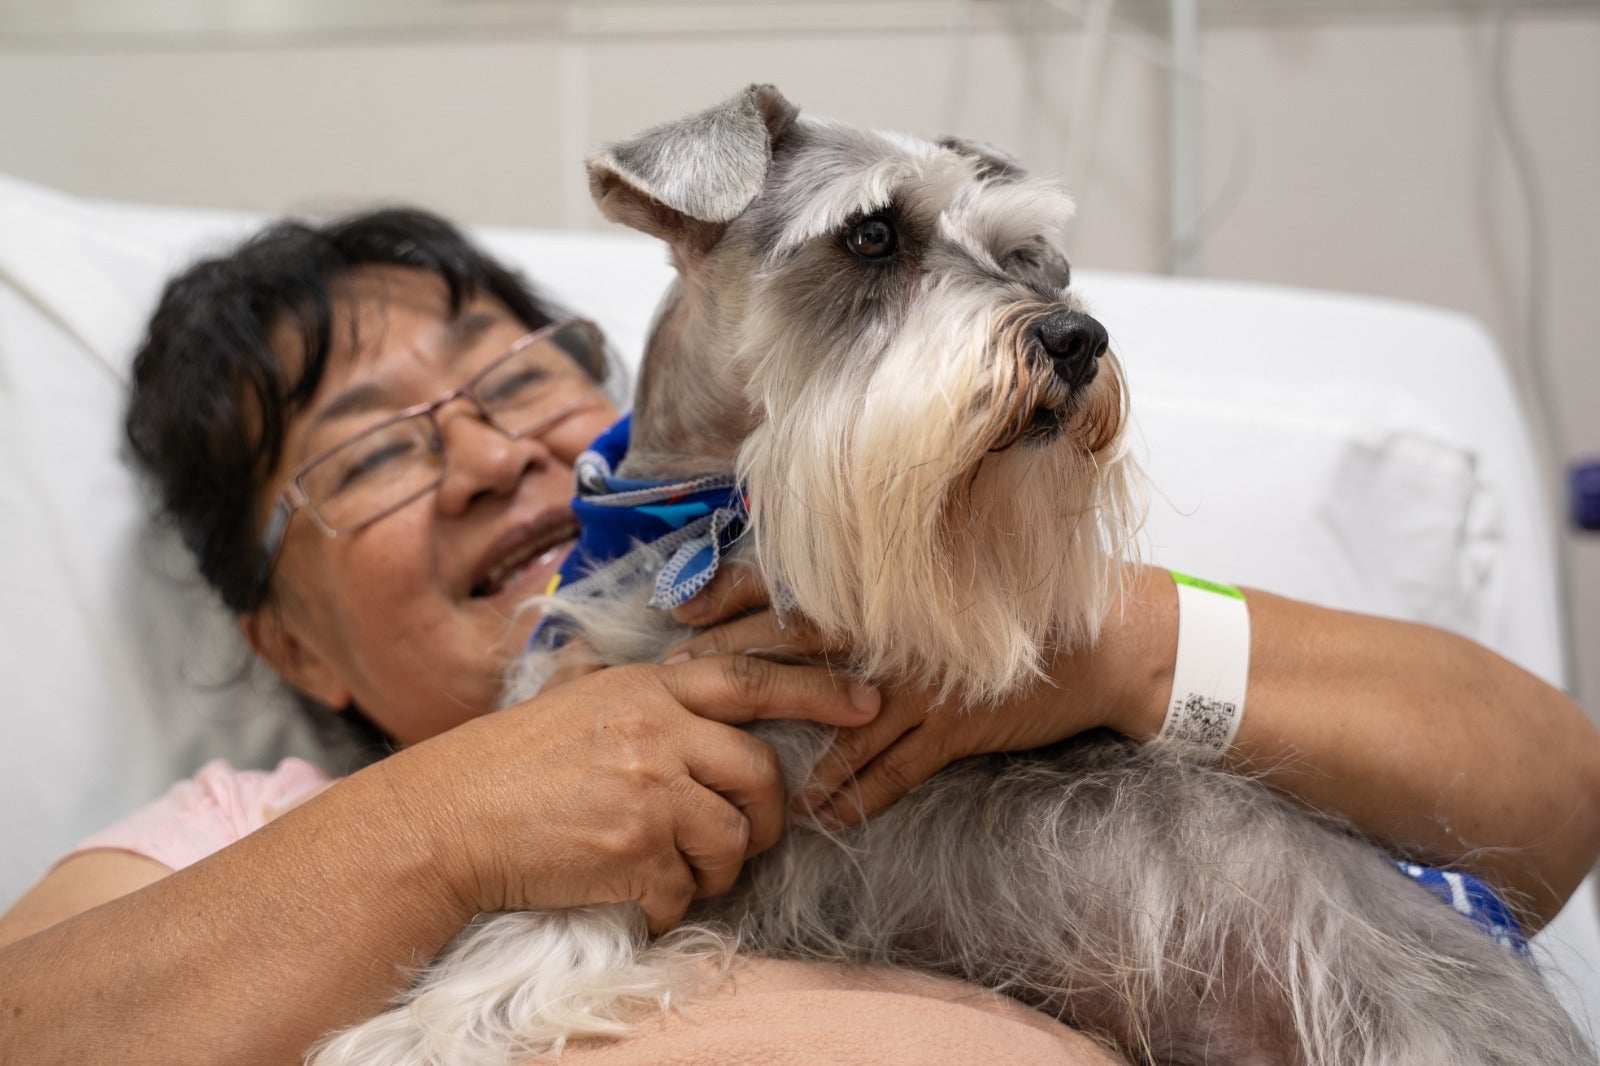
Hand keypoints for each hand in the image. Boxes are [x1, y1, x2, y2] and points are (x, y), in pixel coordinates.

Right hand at [393, 654, 879, 932]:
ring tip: (678, 869)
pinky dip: (670, 902)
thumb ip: (641, 695)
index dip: (818, 687)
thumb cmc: (507, 764)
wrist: (445, 820)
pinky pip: (686, 889)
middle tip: (751, 836)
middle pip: (759, 774)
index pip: (752, 678)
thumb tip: (692, 693)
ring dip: (717, 867)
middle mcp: (655, 731)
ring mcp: (647, 792)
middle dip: (768, 816)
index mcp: (647, 688)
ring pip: (731, 840)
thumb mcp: (578, 700)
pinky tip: (633, 892)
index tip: (869, 700)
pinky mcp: (633, 852)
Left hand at [666, 567, 1127, 828]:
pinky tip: (823, 813)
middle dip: (731, 665)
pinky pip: (893, 768)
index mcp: (888, 590)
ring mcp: (921, 682)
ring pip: (835, 720)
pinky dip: (856, 792)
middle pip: (791, 646)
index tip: (678, 605)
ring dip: (784, 745)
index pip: (794, 583)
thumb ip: (886, 586)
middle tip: (677, 684)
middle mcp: (894, 632)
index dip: (731, 591)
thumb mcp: (949, 583)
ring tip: (734, 768)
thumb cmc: (1021, 602)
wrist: (1102, 640)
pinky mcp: (953, 727)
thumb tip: (819, 591)